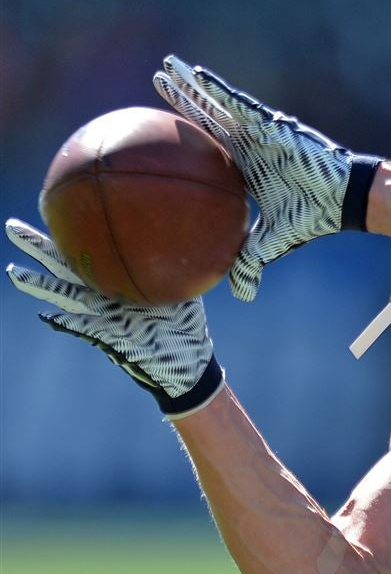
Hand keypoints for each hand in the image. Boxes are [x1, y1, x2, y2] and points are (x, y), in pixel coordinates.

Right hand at [6, 219, 223, 418]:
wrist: (190, 365)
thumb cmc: (186, 327)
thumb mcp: (185, 291)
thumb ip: (177, 268)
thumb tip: (184, 236)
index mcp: (118, 282)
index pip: (88, 253)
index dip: (70, 234)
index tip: (53, 208)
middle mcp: (105, 297)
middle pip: (66, 268)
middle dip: (40, 249)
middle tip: (12, 227)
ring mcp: (105, 318)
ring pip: (67, 297)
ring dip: (41, 286)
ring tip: (14, 272)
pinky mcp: (114, 340)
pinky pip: (86, 330)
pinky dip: (69, 324)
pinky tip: (48, 316)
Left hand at [152, 54, 381, 300]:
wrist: (342, 199)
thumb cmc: (312, 215)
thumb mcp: (273, 242)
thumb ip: (251, 261)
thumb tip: (239, 294)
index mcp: (245, 165)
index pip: (208, 144)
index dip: (186, 131)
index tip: (159, 125)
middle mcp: (249, 142)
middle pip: (208, 115)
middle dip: (182, 96)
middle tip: (155, 78)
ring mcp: (259, 129)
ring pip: (217, 103)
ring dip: (191, 84)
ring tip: (166, 66)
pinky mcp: (271, 123)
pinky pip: (237, 104)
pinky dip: (215, 90)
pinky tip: (194, 76)